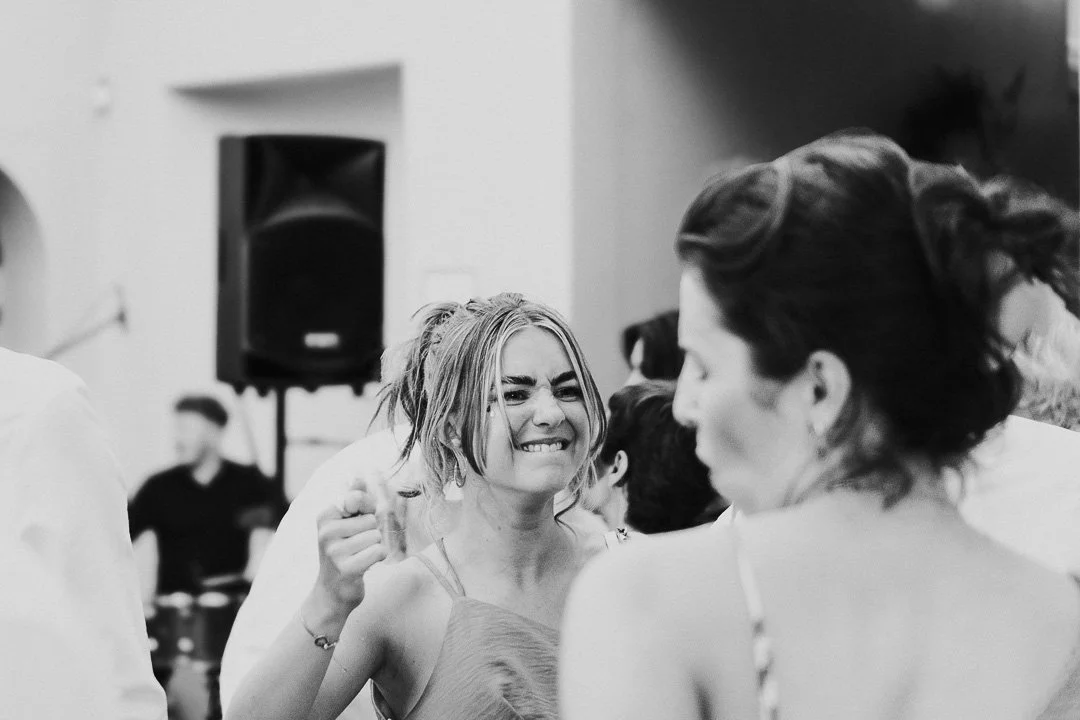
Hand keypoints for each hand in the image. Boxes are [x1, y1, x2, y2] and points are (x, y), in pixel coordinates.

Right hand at [312, 477, 387, 615]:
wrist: (331, 594)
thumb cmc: (344, 553)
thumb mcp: (346, 524)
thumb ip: (355, 499)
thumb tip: (358, 473)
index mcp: (324, 516)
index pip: (358, 498)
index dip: (367, 512)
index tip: (355, 527)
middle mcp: (326, 531)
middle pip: (371, 520)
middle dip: (371, 534)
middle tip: (356, 548)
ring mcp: (334, 551)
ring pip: (376, 536)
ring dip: (374, 548)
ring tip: (358, 557)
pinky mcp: (346, 568)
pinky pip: (378, 551)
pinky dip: (377, 559)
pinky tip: (363, 567)